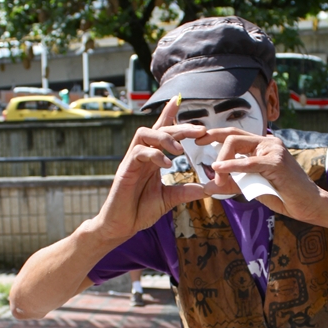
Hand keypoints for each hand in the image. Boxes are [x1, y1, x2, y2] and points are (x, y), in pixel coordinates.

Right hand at [93, 98, 206, 242]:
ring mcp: (132, 162)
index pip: (161, 131)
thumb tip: (207, 187)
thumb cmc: (140, 211)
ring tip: (180, 150)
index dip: (169, 115)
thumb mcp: (168, 199)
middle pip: (158, 129)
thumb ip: (185, 191)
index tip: (180, 101)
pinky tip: (166, 164)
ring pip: (144, 134)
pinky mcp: (125, 170)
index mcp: (152, 159)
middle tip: (199, 130)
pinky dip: (154, 155)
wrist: (121, 226)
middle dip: (179, 126)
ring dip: (164, 137)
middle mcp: (142, 156)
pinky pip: (137, 153)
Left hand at [199, 129, 323, 221]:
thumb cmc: (282, 195)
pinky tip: (219, 168)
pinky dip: (231, 165)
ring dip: (222, 162)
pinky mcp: (277, 162)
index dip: (213, 134)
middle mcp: (268, 142)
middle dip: (214, 149)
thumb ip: (232, 182)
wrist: (308, 205)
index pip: (234, 133)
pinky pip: (248, 162)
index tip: (196, 139)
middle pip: (232, 136)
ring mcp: (273, 149)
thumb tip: (207, 185)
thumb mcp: (251, 186)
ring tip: (218, 180)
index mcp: (263, 145)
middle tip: (208, 168)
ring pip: (237, 144)